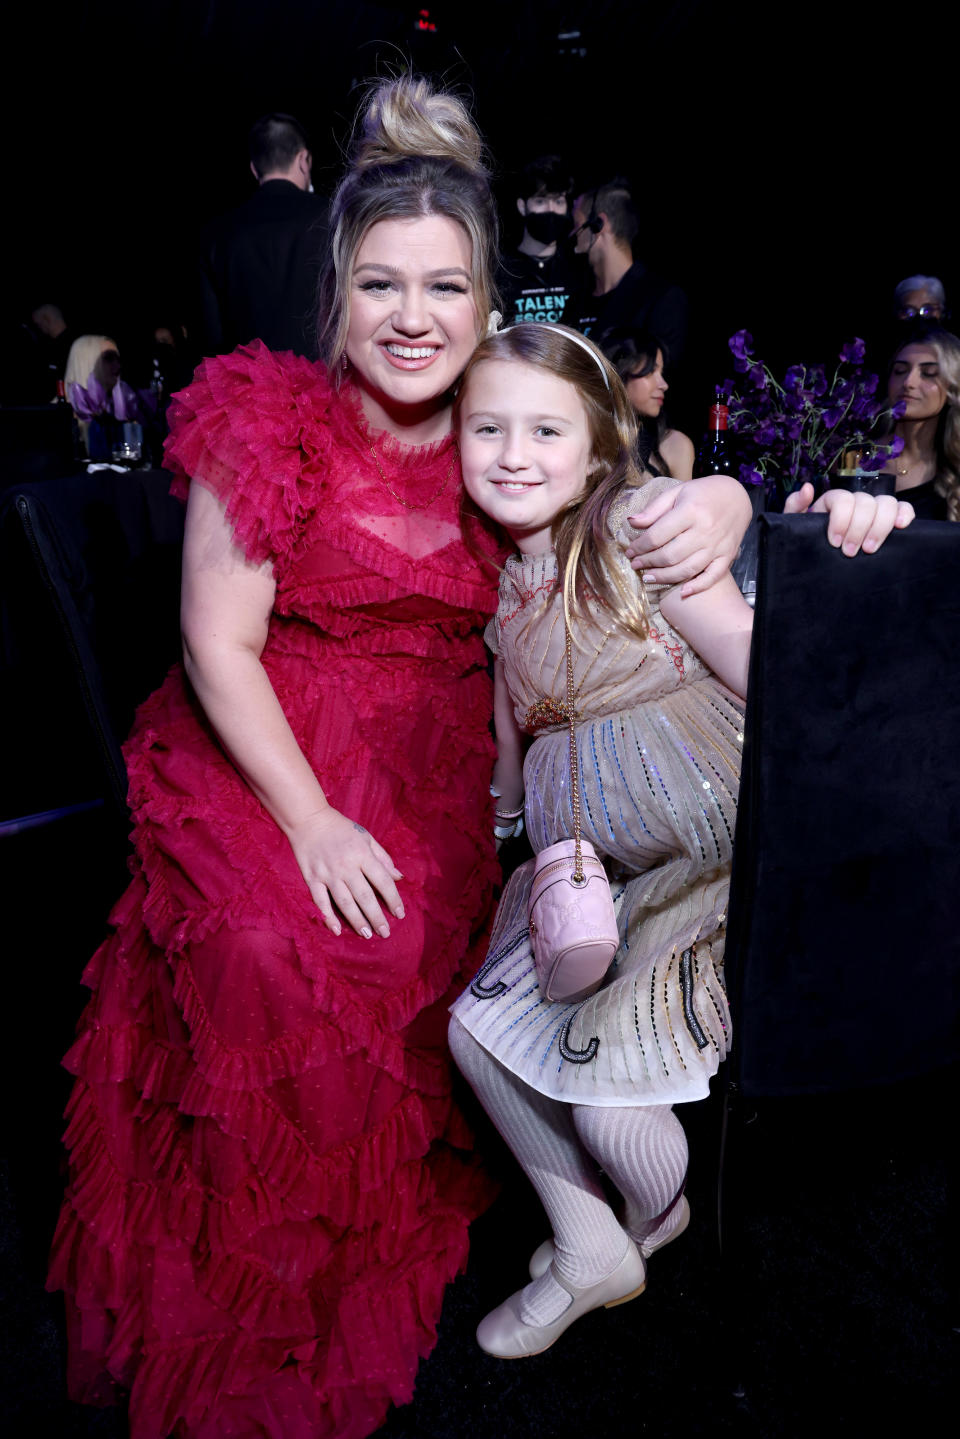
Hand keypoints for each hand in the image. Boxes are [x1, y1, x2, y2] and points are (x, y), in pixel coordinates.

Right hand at [284, 807, 403, 938]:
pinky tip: (337, 930)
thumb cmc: (341, 829)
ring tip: (367, 934)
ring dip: (357, 921)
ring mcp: (328, 874)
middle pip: (365, 896)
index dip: (393, 899)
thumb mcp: (366, 837)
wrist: (309, 820)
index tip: (400, 914)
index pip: (383, 881)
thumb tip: (399, 877)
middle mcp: (346, 866)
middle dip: (377, 917)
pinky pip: (320, 901)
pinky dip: (328, 917)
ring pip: (345, 902)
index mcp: (362, 854)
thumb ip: (383, 858)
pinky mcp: (312, 878)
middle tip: (385, 933)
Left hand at [624, 475, 752, 595]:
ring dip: (664, 577)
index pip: (657, 535)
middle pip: (670, 555)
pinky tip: (682, 592)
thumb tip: (631, 522)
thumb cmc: (703, 493)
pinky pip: (712, 576)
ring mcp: (717, 546)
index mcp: (690, 511)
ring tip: (648, 578)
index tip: (629, 551)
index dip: (639, 546)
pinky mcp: (728, 555)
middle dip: (648, 563)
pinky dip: (697, 587)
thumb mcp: (677, 492)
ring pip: (687, 569)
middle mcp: (704, 530)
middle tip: (636, 564)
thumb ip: (654, 508)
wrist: (737, 496)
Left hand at [785, 483, 915, 553]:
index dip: (841, 520)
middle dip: (859, 528)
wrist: (820, 561)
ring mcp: (874, 510)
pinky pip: (904, 509)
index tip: (834, 543)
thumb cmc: (809, 542)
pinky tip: (901, 527)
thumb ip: (794, 507)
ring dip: (881, 526)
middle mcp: (856, 502)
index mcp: (833, 502)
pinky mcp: (890, 521)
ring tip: (870, 549)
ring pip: (887, 503)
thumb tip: (807, 488)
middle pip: (866, 502)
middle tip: (850, 552)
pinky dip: (905, 514)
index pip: (843, 499)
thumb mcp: (795, 527)